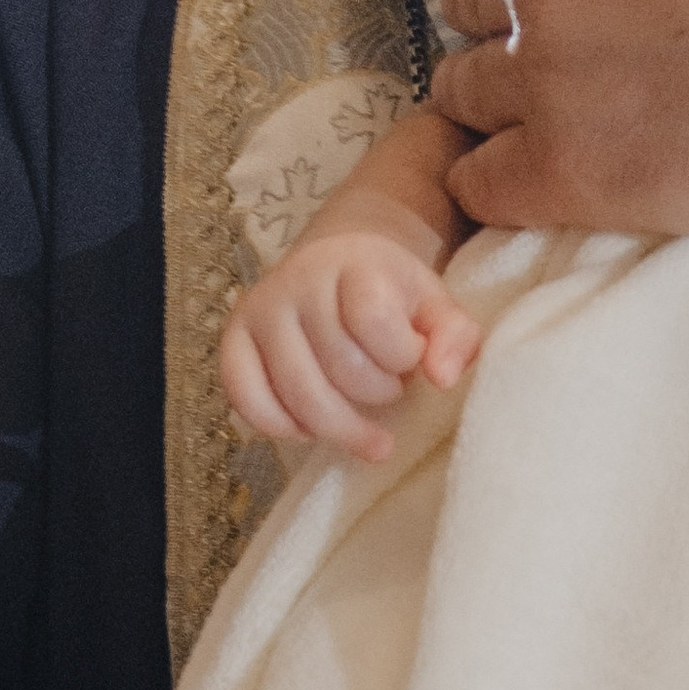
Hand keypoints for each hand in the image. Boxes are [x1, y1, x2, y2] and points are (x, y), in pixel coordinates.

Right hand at [220, 224, 482, 463]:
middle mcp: (299, 282)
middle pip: (339, 367)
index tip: (412, 358)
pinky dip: (282, 427)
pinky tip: (311, 428)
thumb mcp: (434, 303)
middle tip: (393, 390)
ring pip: (297, 393)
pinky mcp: (233, 338)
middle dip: (378, 395)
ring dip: (339, 425)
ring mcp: (260, 310)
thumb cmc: (390, 291)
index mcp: (355, 264)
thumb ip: (455, 337)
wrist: (336, 261)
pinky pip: (248, 400)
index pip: (374, 320)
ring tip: (365, 428)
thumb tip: (443, 379)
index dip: (402, 356)